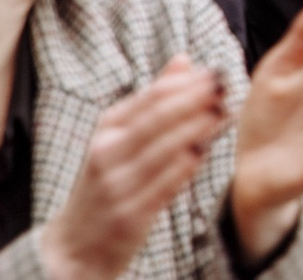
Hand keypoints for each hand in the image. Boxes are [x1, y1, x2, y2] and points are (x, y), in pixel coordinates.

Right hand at [38, 55, 228, 279]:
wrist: (76, 245)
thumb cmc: (109, 181)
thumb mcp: (120, 136)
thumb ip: (153, 100)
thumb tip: (183, 59)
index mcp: (107, 128)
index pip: (151, 97)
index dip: (187, 83)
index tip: (217, 72)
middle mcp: (107, 153)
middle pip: (158, 118)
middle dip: (195, 100)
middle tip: (226, 87)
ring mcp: (117, 185)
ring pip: (164, 149)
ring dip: (198, 129)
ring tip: (225, 113)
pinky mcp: (129, 215)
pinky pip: (164, 185)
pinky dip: (186, 167)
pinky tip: (204, 153)